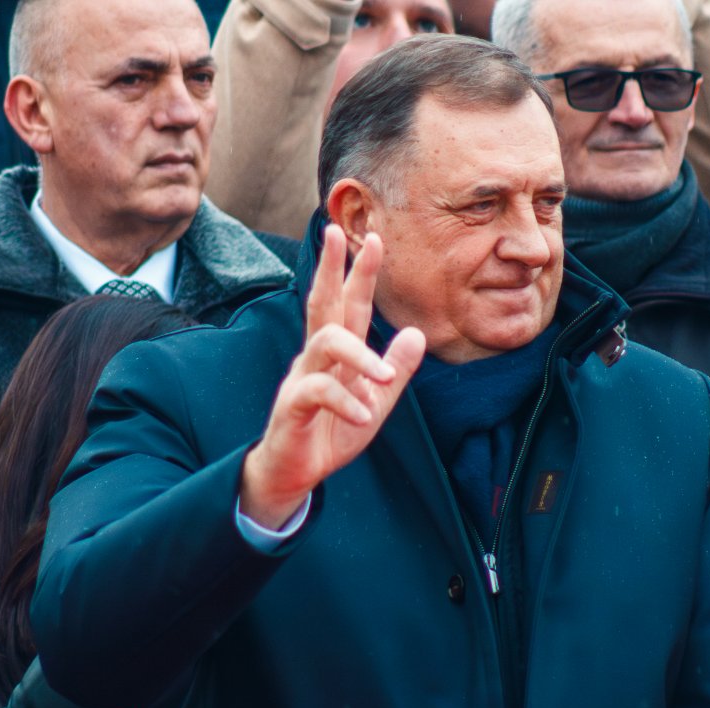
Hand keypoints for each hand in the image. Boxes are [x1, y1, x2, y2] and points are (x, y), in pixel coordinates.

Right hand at [241, 225, 425, 527]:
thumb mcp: (375, 404)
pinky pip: (318, 392)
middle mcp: (314, 357)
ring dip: (360, 355)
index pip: (347, 305)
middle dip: (332, 267)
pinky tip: (364, 416)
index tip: (372, 237)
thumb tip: (417, 333)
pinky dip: (345, 401)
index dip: (359, 272)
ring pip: (326, 343)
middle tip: (338, 231)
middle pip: (323, 303)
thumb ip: (395, 372)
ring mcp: (300, 379)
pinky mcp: (292, 407)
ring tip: (382, 377)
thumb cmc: (332, 434)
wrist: (294, 475)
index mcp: (335, 355)